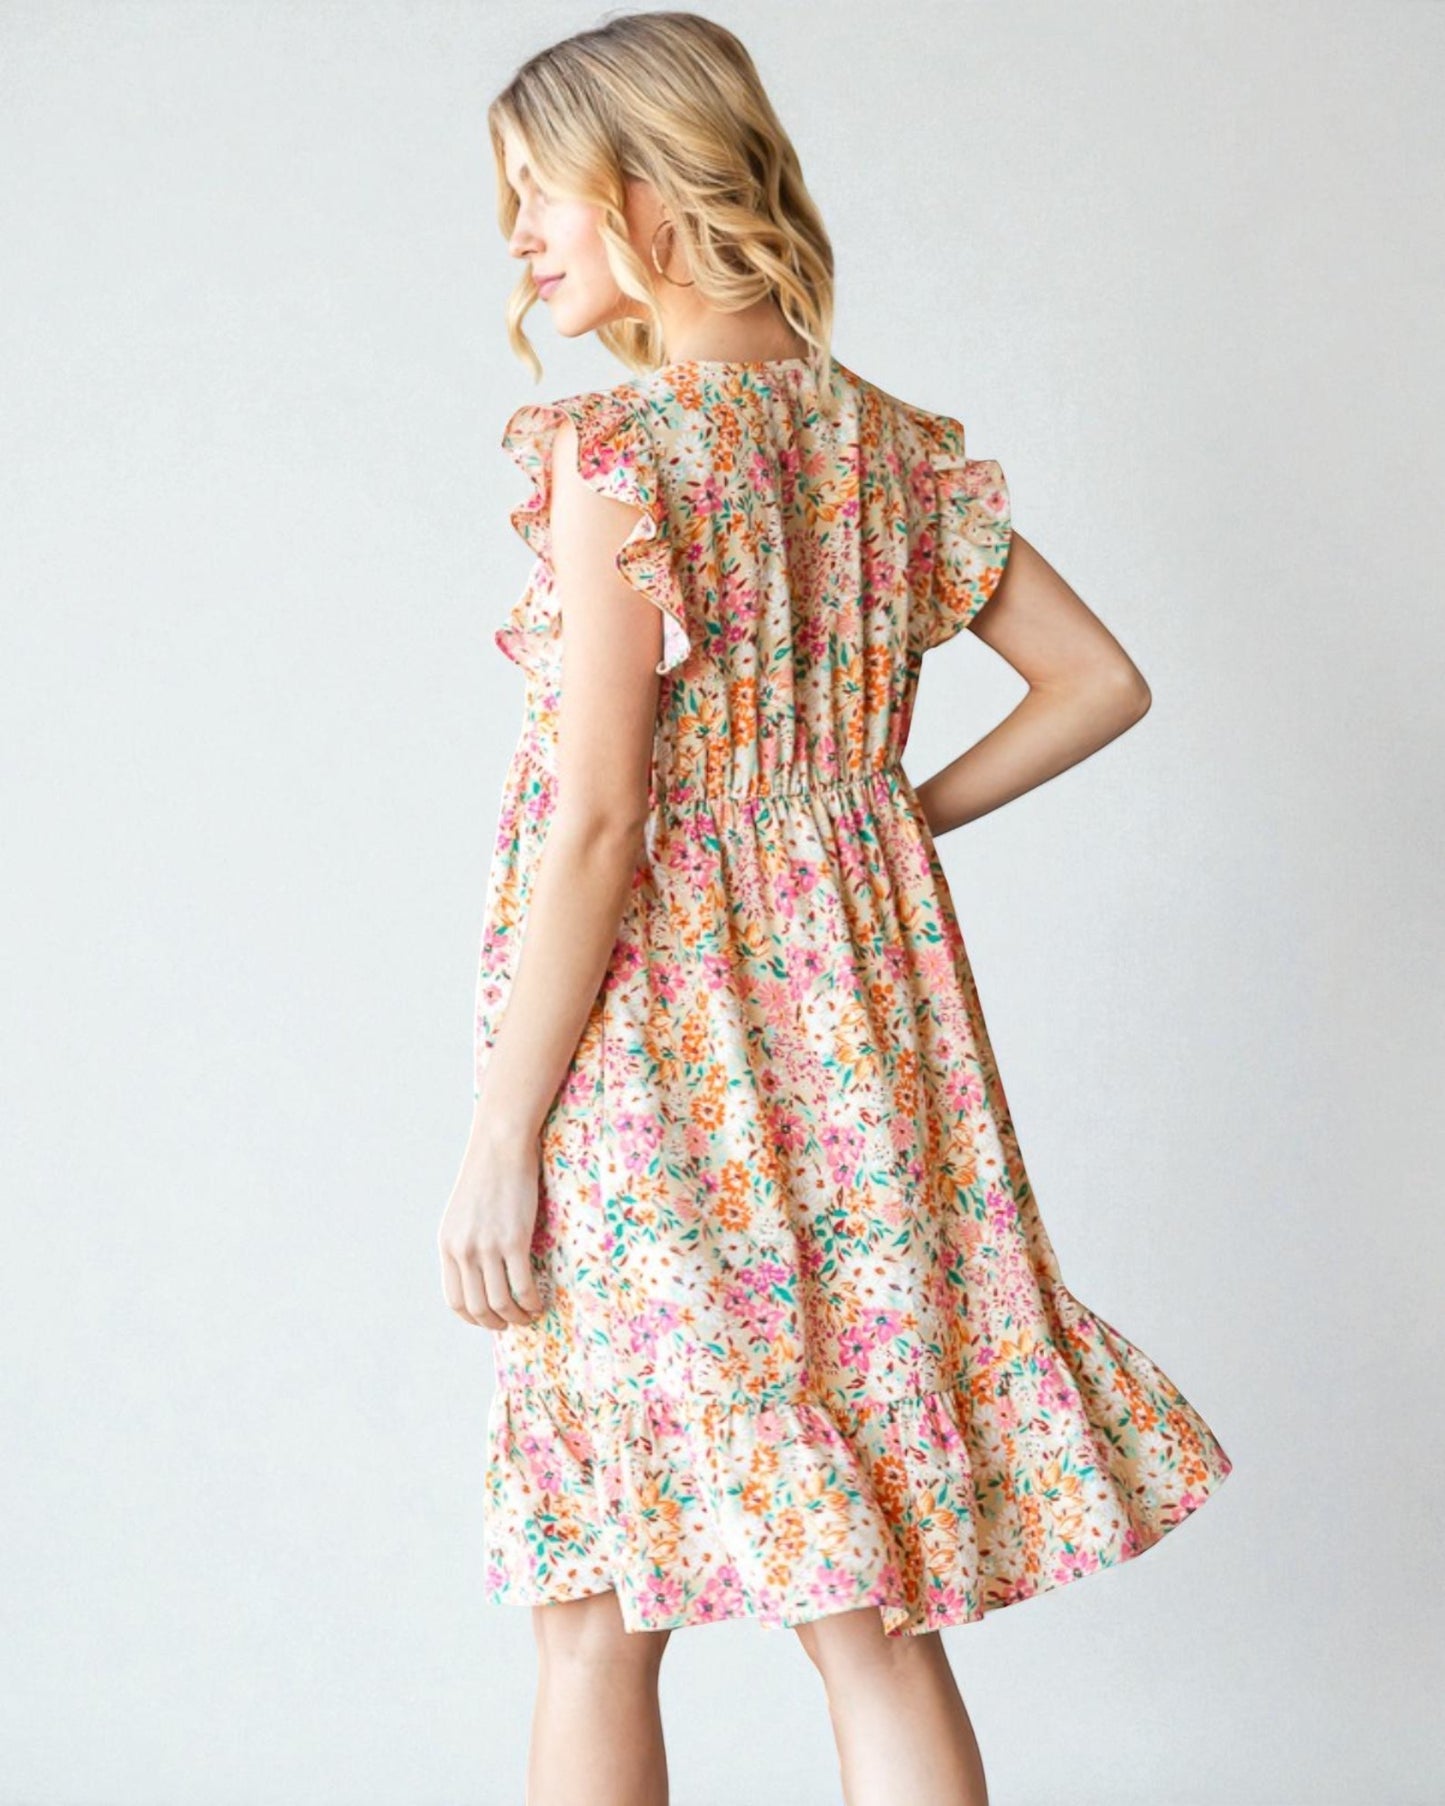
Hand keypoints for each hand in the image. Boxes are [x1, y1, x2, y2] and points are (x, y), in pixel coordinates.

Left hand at [437, 1120, 548, 1328]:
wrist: (500, 1145)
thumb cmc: (487, 1175)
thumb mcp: (463, 1214)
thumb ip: (465, 1243)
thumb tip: (478, 1273)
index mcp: (448, 1246)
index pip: (455, 1300)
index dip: (474, 1318)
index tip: (490, 1320)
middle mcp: (463, 1250)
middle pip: (478, 1307)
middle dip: (497, 1323)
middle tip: (514, 1323)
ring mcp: (487, 1246)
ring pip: (500, 1302)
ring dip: (517, 1317)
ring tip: (530, 1315)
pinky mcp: (513, 1240)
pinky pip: (522, 1286)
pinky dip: (532, 1302)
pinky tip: (541, 1302)